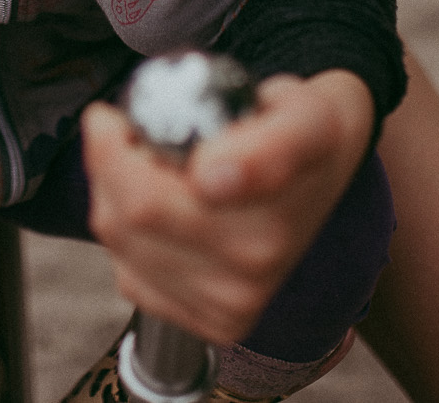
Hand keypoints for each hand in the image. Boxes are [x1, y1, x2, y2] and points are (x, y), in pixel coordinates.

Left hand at [82, 69, 373, 343]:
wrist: (329, 164)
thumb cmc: (310, 131)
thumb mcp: (306, 115)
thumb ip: (269, 147)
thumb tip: (212, 179)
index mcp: (267, 224)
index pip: (147, 204)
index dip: (113, 155)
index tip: (116, 119)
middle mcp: (251, 275)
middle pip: (129, 219)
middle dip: (110, 163)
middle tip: (127, 130)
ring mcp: (229, 305)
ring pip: (121, 243)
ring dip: (114, 195)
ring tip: (148, 164)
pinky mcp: (209, 323)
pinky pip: (129, 274)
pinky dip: (128, 236)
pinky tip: (159, 209)